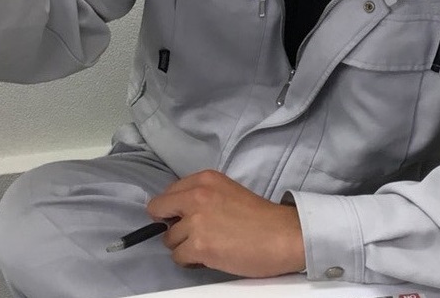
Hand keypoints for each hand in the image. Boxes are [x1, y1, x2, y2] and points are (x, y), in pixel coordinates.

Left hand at [147, 170, 305, 276]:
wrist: (281, 235)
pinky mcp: (198, 245)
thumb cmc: (259, 217)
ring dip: (183, 245)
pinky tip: (209, 256)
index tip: (181, 217)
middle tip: (189, 233)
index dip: (172, 208)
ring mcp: (196, 221)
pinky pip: (178, 257)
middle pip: (158, 210)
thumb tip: (178, 211)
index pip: (167, 192)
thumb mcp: (227, 191)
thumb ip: (202, 195)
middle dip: (170, 224)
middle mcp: (197, 195)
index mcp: (205, 179)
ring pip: (168, 239)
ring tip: (207, 245)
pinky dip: (190, 260)